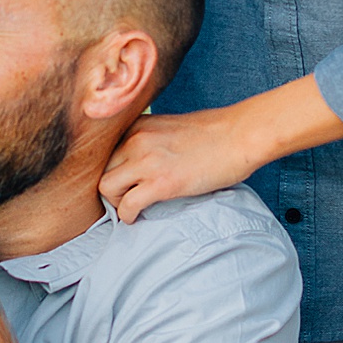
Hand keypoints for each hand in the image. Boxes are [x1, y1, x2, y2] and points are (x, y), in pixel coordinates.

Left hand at [99, 104, 267, 221]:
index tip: (120, 182)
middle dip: (111, 187)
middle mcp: (136, 139)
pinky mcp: (161, 183)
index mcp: (139, 125)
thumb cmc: (215, 133)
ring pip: (106, 188)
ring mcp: (147, 160)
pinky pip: (127, 205)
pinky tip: (136, 218)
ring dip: (115, 202)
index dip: (111, 170)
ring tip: (129, 208)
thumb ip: (150, 139)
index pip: (105, 151)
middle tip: (124, 198)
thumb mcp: (171, 127)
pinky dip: (127, 216)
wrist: (240, 135)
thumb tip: (142, 161)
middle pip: (101, 169)